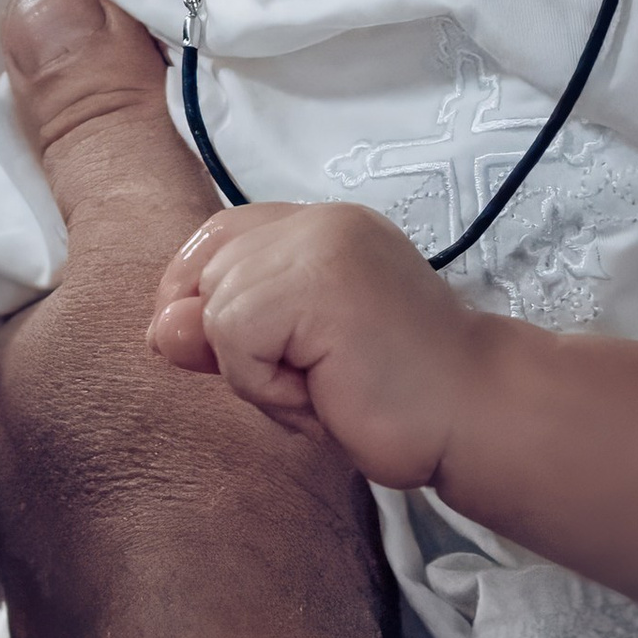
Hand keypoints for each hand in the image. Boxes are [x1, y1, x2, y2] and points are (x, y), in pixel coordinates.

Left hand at [150, 200, 475, 488]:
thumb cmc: (396, 397)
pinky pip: (233, 337)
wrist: (476, 416)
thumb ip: (225, 334)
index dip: (204, 298)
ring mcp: (320, 244)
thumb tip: (161, 326)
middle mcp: (320, 221)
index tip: (248, 354)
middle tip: (316, 379)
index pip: (218, 239)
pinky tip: (326, 391)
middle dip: (237, 349)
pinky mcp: (316, 282)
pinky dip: (266, 385)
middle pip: (206, 276)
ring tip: (326, 387)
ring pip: (214, 311)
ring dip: (257, 376)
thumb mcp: (293, 361)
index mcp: (323, 228)